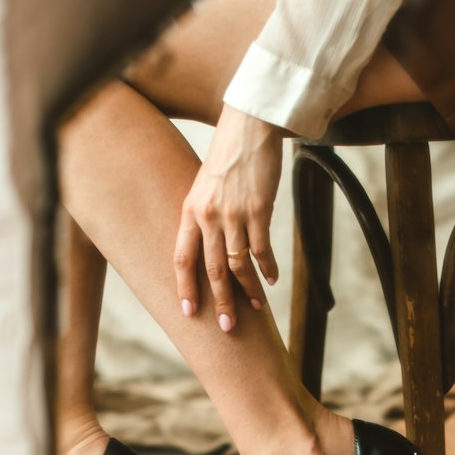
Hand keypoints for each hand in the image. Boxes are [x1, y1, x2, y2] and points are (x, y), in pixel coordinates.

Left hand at [175, 105, 284, 331]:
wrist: (249, 127)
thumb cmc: (228, 157)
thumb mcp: (204, 186)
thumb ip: (203, 216)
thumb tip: (207, 246)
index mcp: (190, 211)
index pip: (182, 258)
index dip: (185, 288)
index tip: (189, 312)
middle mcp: (208, 216)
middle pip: (212, 269)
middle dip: (220, 302)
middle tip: (228, 327)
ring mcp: (234, 214)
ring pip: (239, 264)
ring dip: (248, 289)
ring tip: (257, 307)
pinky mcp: (258, 210)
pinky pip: (261, 249)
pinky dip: (267, 267)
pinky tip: (272, 280)